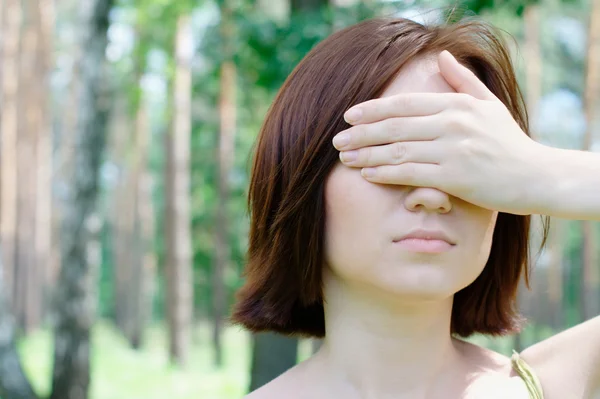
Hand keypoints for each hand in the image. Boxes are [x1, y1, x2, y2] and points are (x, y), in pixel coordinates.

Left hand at [332, 50, 550, 214]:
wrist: (536, 176)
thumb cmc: (509, 142)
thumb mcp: (489, 104)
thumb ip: (462, 80)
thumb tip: (441, 56)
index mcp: (457, 105)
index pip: (405, 104)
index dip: (373, 109)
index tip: (349, 115)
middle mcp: (452, 124)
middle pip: (395, 127)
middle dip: (362, 133)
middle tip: (337, 140)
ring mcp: (453, 150)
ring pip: (399, 150)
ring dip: (367, 153)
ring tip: (344, 158)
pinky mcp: (455, 177)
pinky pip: (411, 173)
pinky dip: (385, 173)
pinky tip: (366, 173)